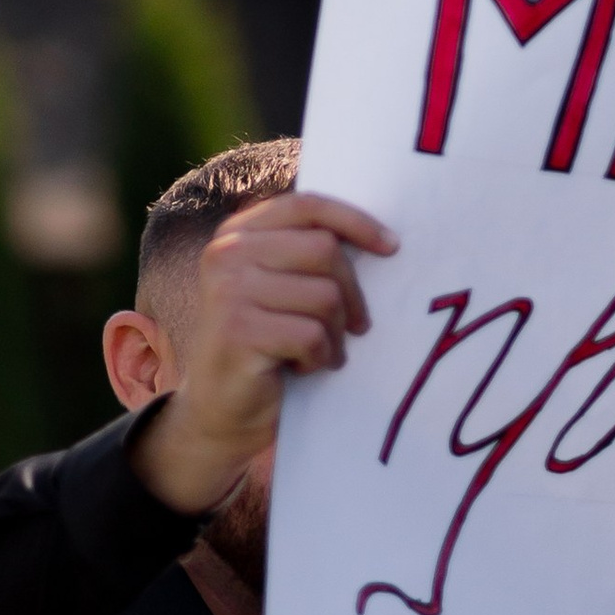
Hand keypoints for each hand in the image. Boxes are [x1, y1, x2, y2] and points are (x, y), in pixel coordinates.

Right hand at [130, 192, 395, 517]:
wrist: (222, 408)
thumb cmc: (266, 343)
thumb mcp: (282, 285)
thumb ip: (308, 251)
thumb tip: (381, 235)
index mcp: (239, 232)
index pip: (308, 205)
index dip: (356, 222)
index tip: (391, 247)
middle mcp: (227, 253)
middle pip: (325, 250)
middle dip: (351, 295)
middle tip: (352, 327)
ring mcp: (228, 291)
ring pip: (324, 296)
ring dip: (334, 334)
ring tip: (319, 351)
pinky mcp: (237, 331)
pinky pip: (311, 335)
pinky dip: (319, 358)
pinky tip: (302, 368)